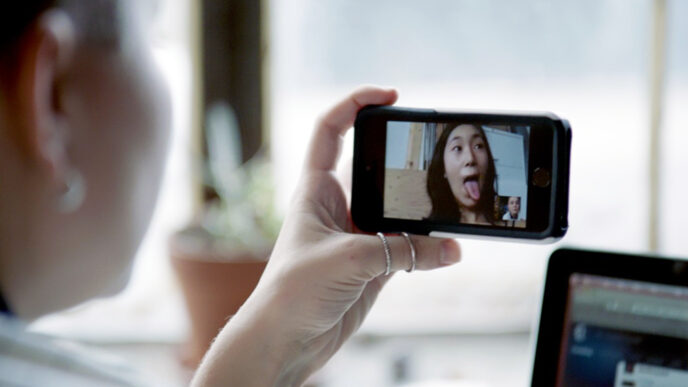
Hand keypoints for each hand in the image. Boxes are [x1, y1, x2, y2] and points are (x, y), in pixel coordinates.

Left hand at [192, 86, 461, 386]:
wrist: (286, 340)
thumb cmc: (292, 293)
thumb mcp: (348, 261)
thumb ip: (401, 251)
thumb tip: (449, 248)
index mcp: (315, 190)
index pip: (330, 130)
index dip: (355, 104)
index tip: (388, 96)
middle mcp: (337, 207)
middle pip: (376, 168)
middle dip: (404, 161)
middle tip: (434, 154)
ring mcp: (356, 236)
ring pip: (397, 211)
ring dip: (421, 212)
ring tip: (449, 206)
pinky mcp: (372, 264)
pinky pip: (407, 247)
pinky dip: (428, 248)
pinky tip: (447, 250)